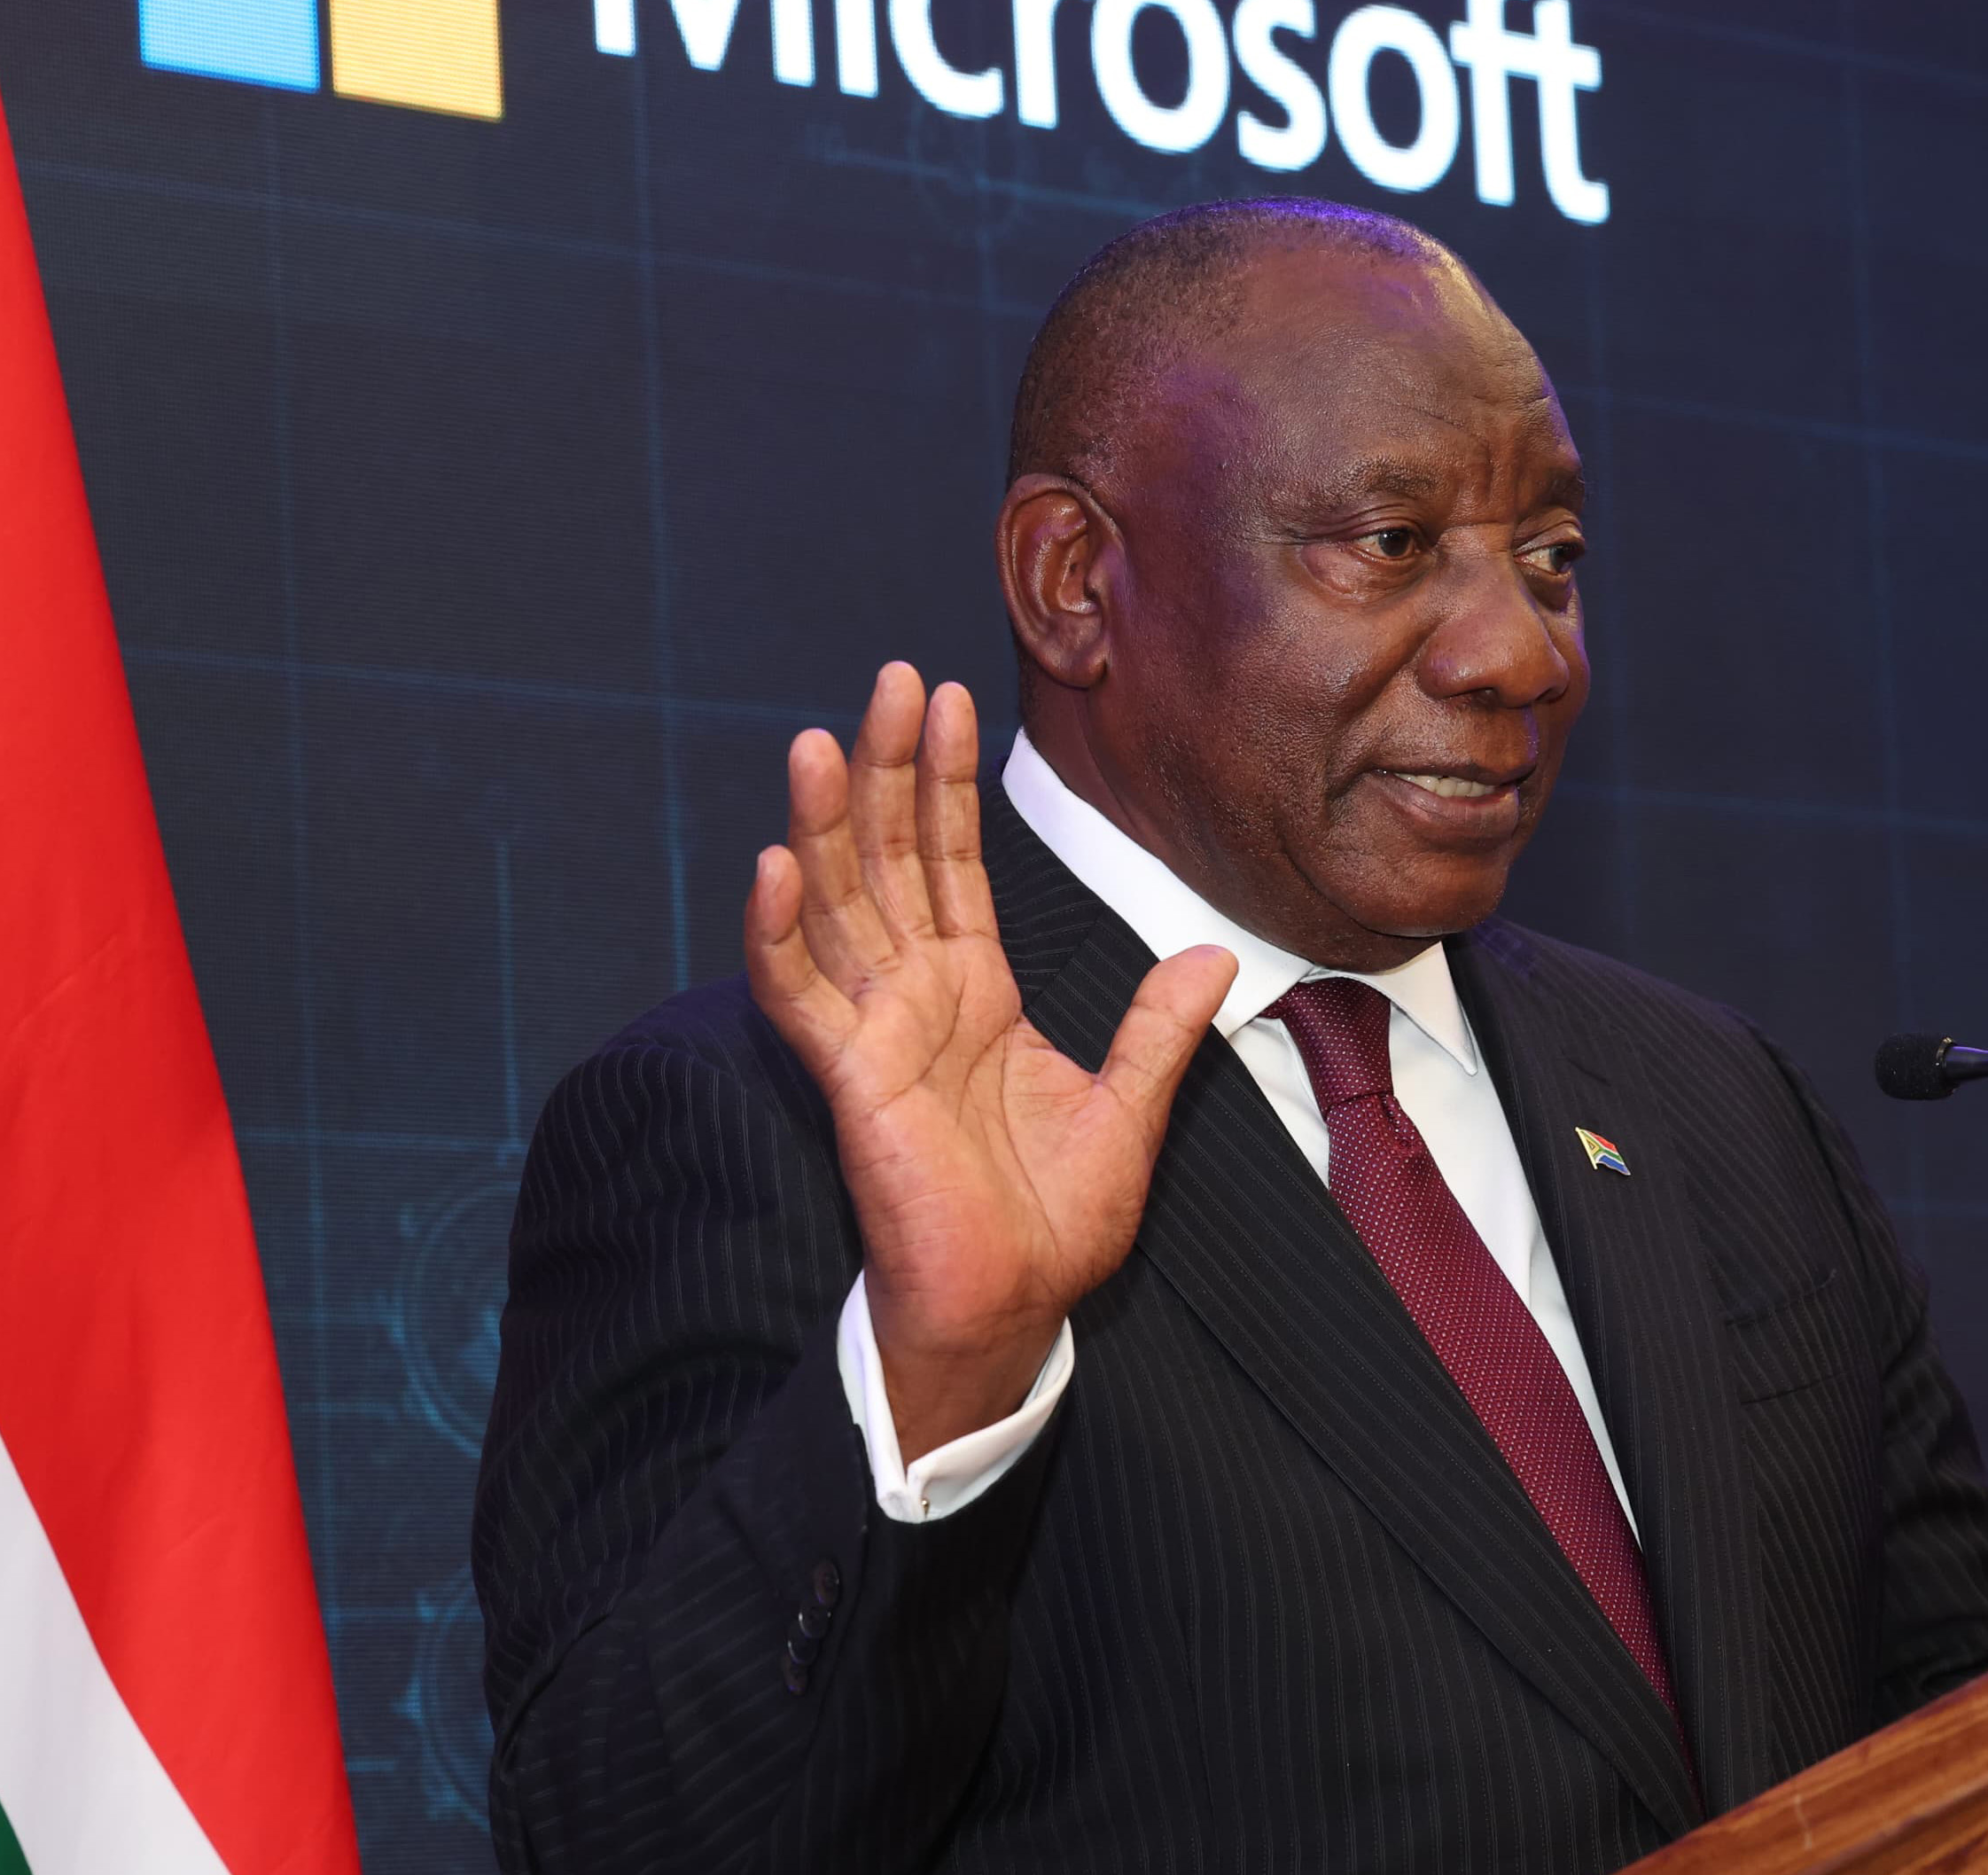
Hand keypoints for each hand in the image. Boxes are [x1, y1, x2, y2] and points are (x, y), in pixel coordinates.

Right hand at [746, 665, 1235, 1458]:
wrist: (1013, 1311)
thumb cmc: (1051, 1228)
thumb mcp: (1129, 1111)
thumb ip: (1159, 1030)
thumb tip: (1215, 956)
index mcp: (975, 994)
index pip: (951, 863)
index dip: (947, 781)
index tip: (946, 695)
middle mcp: (916, 997)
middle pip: (891, 858)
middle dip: (891, 767)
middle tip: (889, 676)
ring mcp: (876, 1032)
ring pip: (838, 905)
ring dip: (826, 823)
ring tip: (822, 741)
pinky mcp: (850, 1079)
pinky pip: (802, 995)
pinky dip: (778, 932)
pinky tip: (772, 862)